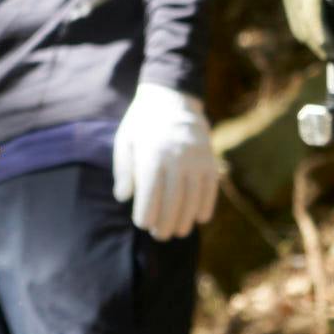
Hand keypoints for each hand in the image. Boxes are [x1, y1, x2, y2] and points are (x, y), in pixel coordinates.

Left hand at [112, 83, 219, 240]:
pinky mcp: (209, 158)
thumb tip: (123, 197)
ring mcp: (196, 158)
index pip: (150, 193)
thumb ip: (123, 169)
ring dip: (186, 218)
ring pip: (193, 196)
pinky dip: (206, 204)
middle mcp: (176, 157)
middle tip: (160, 235)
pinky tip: (199, 218)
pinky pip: (211, 186)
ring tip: (178, 232)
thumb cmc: (142, 124)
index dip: (147, 213)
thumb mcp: (124, 140)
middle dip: (166, 222)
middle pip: (173, 199)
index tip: (143, 224)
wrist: (172, 98)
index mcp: (151, 154)